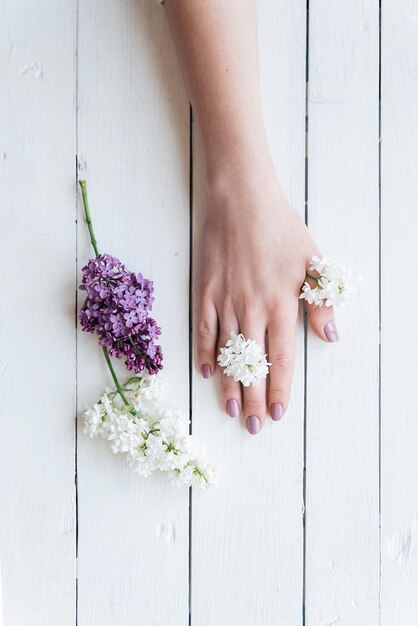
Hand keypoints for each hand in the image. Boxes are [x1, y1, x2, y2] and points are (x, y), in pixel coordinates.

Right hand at [195, 157, 337, 433]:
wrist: (241, 201)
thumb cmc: (280, 229)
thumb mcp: (313, 263)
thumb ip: (321, 304)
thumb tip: (330, 338)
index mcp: (280, 306)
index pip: (280, 360)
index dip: (279, 390)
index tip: (277, 415)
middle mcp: (251, 311)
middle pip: (252, 366)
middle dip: (253, 399)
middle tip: (251, 427)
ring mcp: (224, 304)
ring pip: (227, 355)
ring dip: (229, 385)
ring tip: (230, 410)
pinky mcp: (205, 293)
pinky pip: (204, 331)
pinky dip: (205, 353)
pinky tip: (207, 373)